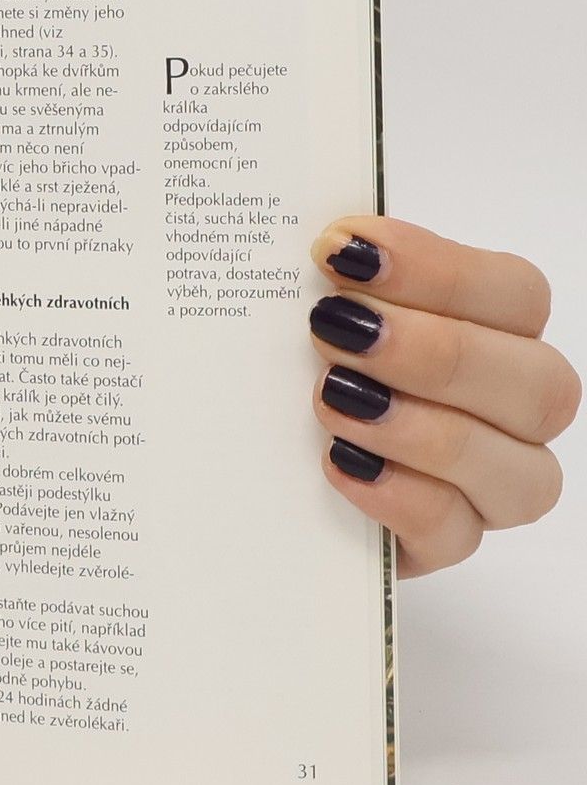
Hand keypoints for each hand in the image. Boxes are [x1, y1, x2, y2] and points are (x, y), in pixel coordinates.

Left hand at [310, 215, 576, 575]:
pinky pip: (456, 534)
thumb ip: (333, 275)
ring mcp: (488, 486)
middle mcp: (512, 410)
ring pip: (520, 471)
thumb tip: (323, 239)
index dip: (438, 269)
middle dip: (435, 352)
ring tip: (329, 400)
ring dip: (424, 430)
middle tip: (331, 328)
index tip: (340, 250)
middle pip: (539, 385)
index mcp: (496, 332)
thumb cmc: (292, 362)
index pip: (515, 295)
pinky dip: (400, 498)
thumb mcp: (305, 309)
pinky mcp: (442, 545)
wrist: (244, 460)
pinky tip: (338, 464)